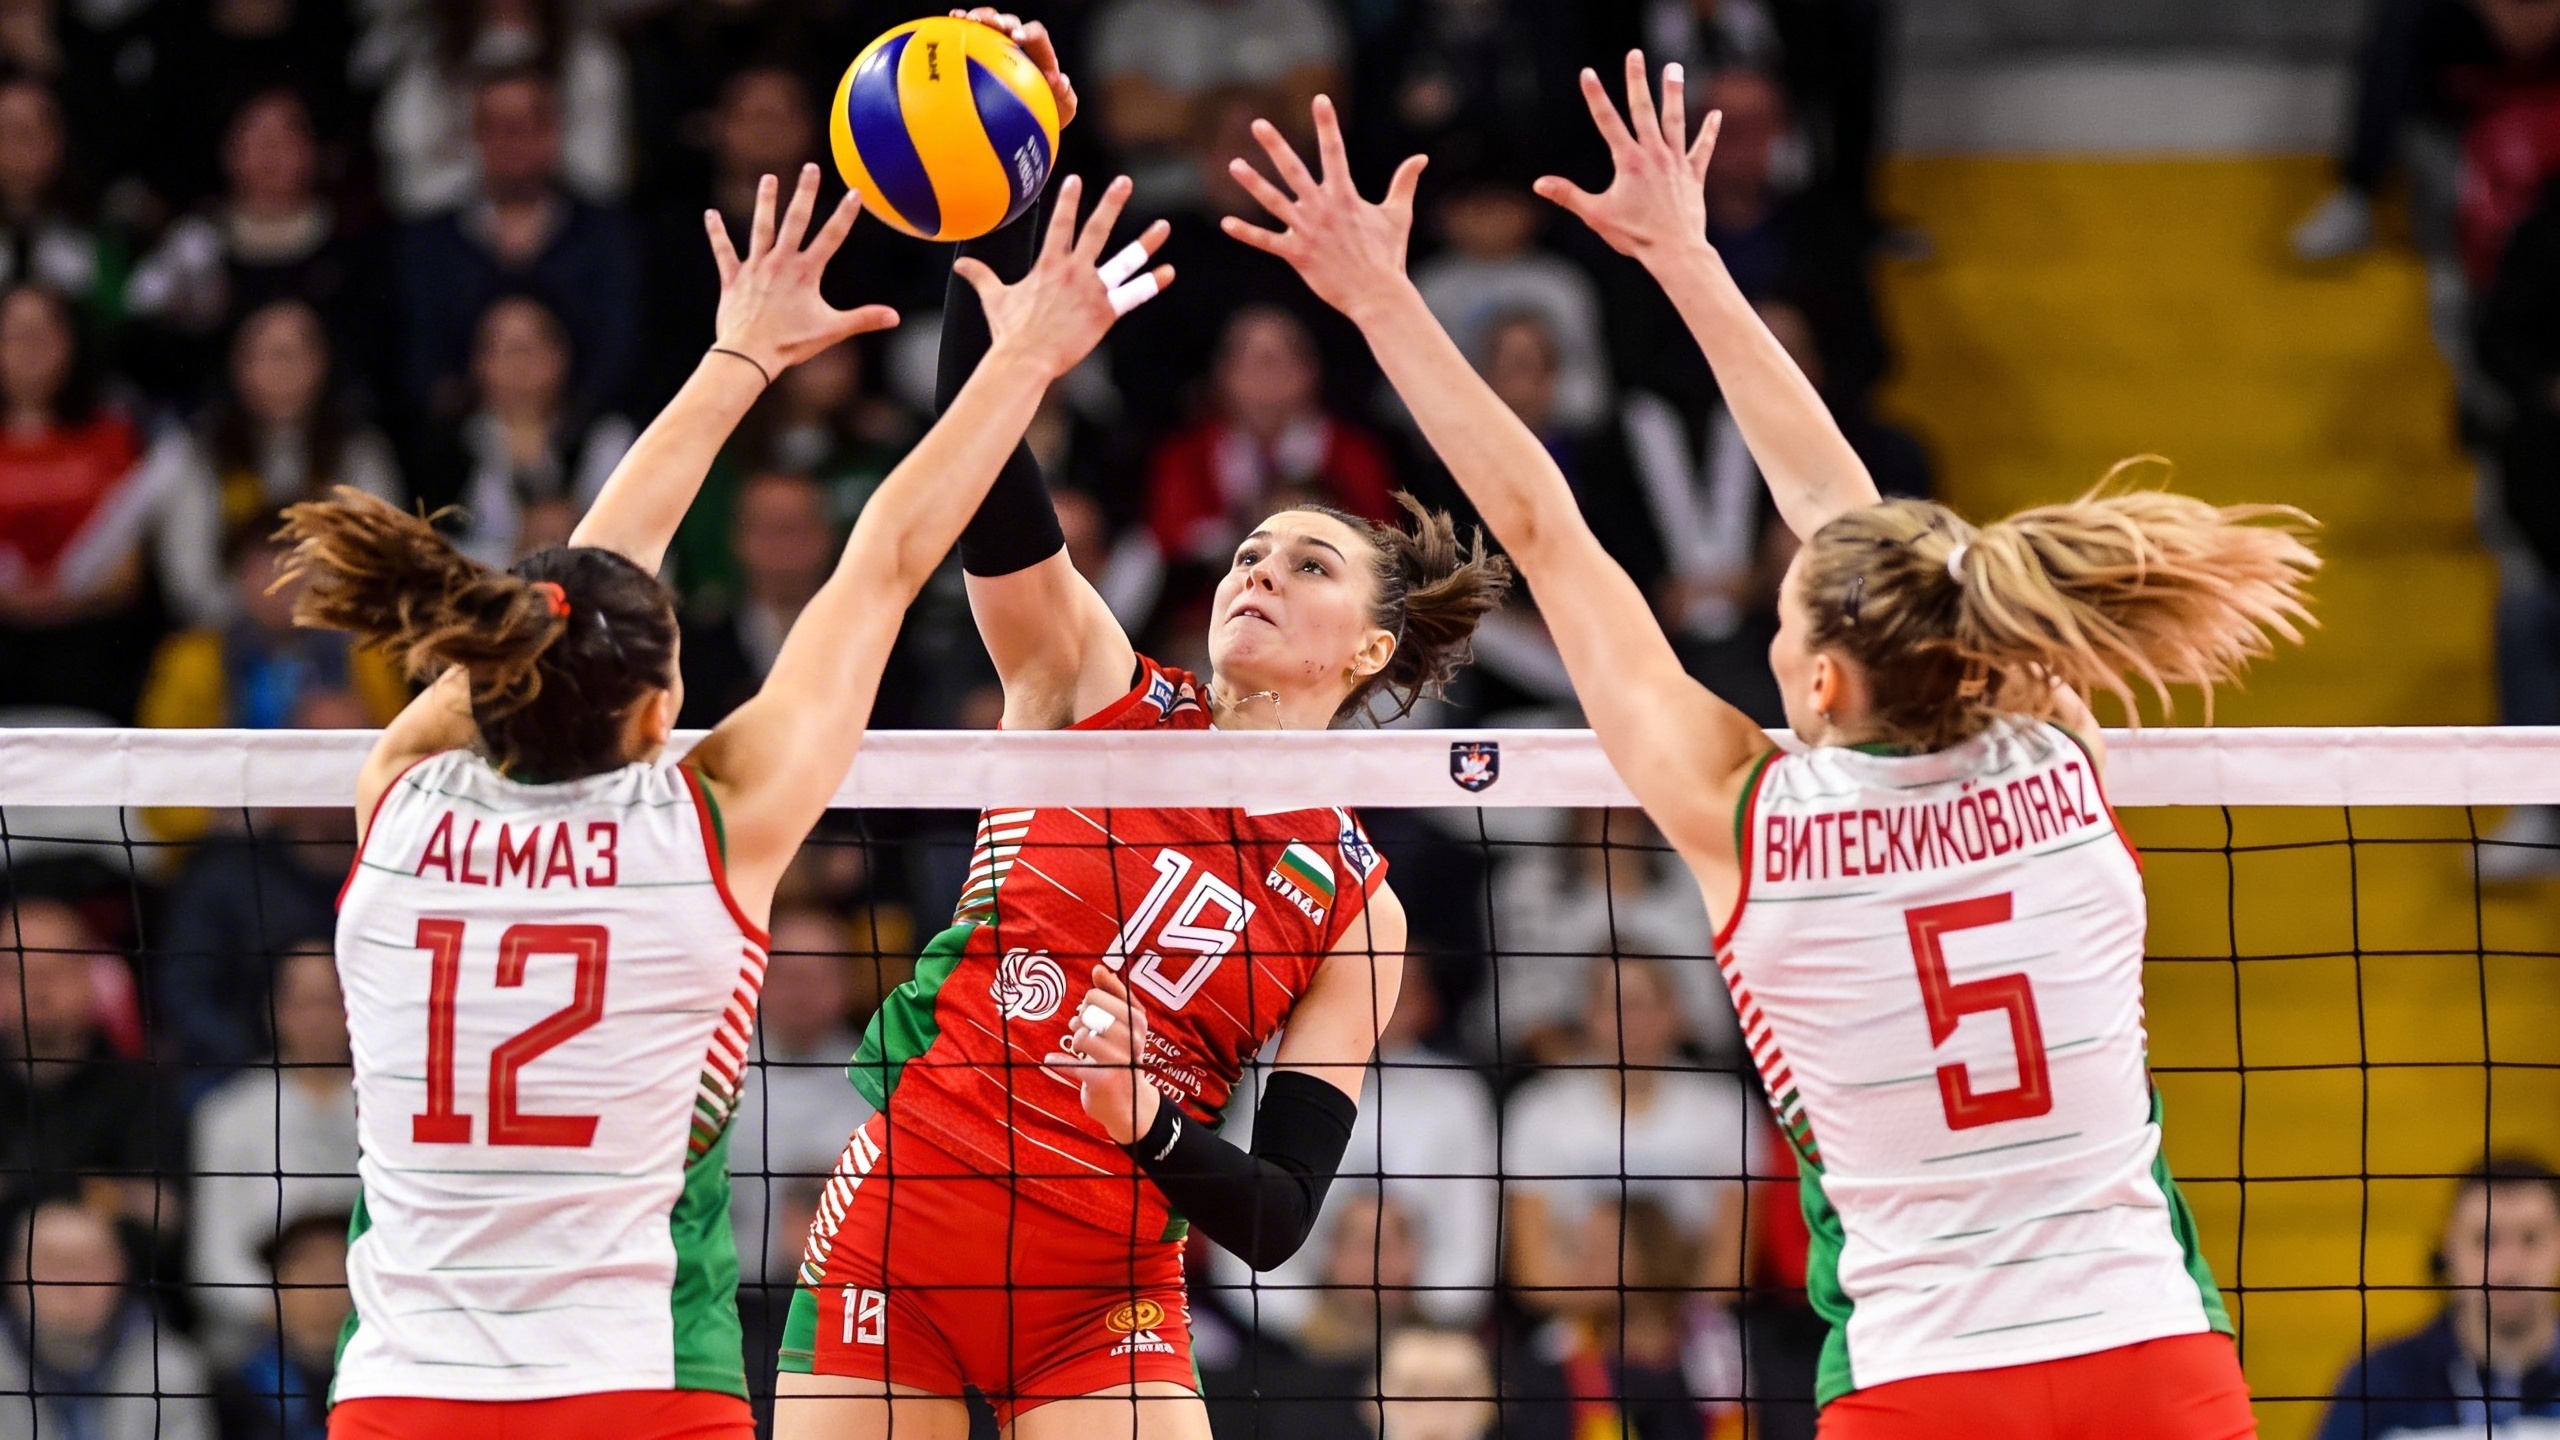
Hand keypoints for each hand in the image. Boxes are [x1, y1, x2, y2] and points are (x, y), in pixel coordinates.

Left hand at [707, 164, 901, 376]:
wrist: (748, 354)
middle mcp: (780, 263)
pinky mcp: (733, 278)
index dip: (845, 214)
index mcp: (805, 273)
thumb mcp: (831, 331)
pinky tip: (710, 215)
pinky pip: (724, 251)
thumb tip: (894, 317)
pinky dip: (716, 233)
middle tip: (810, 168)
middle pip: (794, 221)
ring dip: (765, 202)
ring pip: (761, 228)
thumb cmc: (790, 344)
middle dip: (804, 193)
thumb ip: (863, 319)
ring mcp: (755, 268)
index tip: (855, 192)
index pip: (831, 237)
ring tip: (768, 179)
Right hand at [951, 8, 1077, 126]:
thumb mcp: (1063, 111)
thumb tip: (1060, 81)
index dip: (1028, 32)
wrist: (1030, 124)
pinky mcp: (983, 54)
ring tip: (964, 18)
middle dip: (999, 20)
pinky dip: (960, 30)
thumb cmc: (1048, 116)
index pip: (1036, 35)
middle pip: (1010, 23)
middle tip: (990, 24)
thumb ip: (1067, 98)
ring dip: (978, 18)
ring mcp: (1000, 48)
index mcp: (1040, 55)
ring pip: (989, 25)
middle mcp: (1020, 46)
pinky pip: (970, 39)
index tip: (1017, 37)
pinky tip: (949, 25)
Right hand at [957, 173, 1172, 381]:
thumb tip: (959, 265)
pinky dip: (1151, 284)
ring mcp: (1092, 290)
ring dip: (1146, 243)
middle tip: (1125, 182)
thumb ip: (980, 277)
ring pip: (1125, 261)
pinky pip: (1133, 295)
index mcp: (1049, 264)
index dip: (1068, 200)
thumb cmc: (1009, 331)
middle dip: (1112, 204)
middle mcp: (1074, 271)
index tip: (1076, 179)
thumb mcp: (993, 298)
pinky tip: (1168, 272)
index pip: (1060, 223)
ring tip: (1163, 226)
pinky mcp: (1105, 312)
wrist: (1026, 359)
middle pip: (1097, 230)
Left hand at [1043, 965, 1161, 1144]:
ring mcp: (1120, 1061)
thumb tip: (1099, 968)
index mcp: (1139, 1021)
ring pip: (1083, 1037)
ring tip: (1080, 1045)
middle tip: (1082, 1026)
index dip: (1092, 999)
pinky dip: (1059, 1062)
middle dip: (1081, 1016)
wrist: (1130, 1104)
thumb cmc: (1121, 1055)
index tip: (1091, 1009)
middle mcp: (1134, 1039)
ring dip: (1076, 1039)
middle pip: (1093, 1011)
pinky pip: (1074, 1065)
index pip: (1106, 994)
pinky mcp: (1104, 1081)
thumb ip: (1113, 993)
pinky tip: (1052, 1060)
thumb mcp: (1125, 1024)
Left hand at [1222, 95, 1427, 327]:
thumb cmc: (1388, 255)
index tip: (1319, 99)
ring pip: (1274, 201)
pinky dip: (1247, 233)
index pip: (1334, 151)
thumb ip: (1404, 183)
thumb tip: (1421, 158)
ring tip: (1234, 164)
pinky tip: (1226, 224)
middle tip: (1258, 124)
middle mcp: (1323, 208)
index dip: (1327, 124)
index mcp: (1345, 196)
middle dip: (1276, 146)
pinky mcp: (1297, 254)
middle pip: (1294, 170)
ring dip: (1253, 183)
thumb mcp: (1398, 215)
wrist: (1377, 294)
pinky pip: (1266, 242)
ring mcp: (1307, 231)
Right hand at [1535, 51, 1723, 261]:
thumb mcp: (1596, 215)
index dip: (1595, 96)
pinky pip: (1702, 149)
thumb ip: (1568, 195)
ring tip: (1673, 69)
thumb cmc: (1635, 235)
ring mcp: (1676, 162)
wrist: (1676, 251)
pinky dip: (1709, 132)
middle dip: (1636, 80)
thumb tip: (1539, 183)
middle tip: (1634, 55)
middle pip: (1643, 110)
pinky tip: (1716, 114)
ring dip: (1673, 94)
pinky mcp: (1693, 175)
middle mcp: (1654, 154)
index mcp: (1629, 161)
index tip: (1588, 73)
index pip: (1607, 121)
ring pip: (1674, 121)